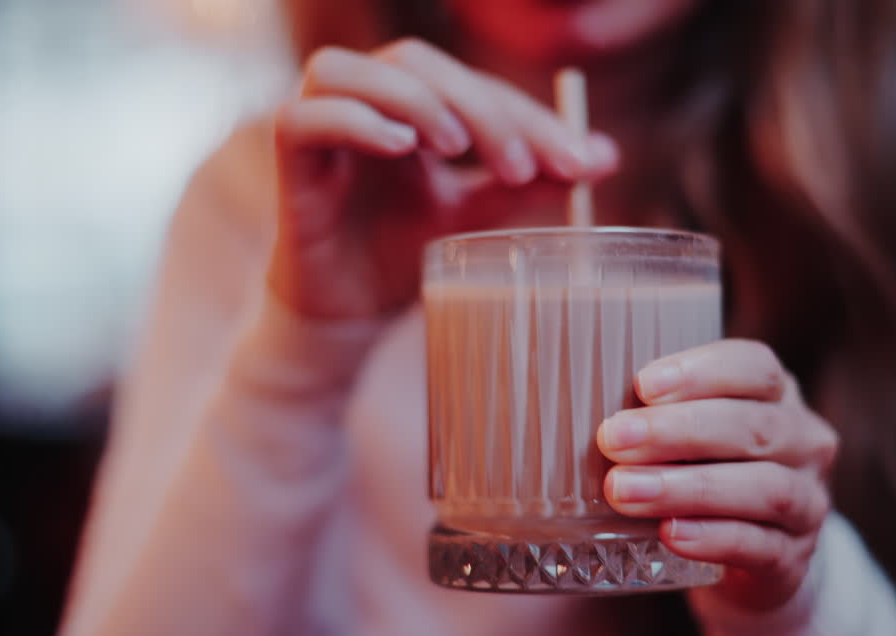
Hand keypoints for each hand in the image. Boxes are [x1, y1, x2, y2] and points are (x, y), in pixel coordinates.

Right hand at [269, 38, 618, 319]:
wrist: (349, 314)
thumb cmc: (405, 254)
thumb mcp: (478, 217)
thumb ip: (527, 182)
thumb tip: (606, 156)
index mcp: (412, 105)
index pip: (473, 84)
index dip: (528, 115)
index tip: (579, 162)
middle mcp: (363, 100)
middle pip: (416, 62)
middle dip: (479, 106)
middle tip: (521, 164)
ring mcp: (320, 123)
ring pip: (348, 70)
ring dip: (413, 98)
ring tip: (459, 146)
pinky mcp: (289, 158)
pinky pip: (303, 116)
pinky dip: (353, 120)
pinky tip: (401, 148)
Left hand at [598, 340, 837, 612]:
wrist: (750, 560)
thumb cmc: (705, 474)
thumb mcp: (689, 435)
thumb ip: (655, 412)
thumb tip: (577, 396)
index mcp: (778, 395)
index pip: (754, 367)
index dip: (700, 373)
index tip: (642, 385)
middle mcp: (804, 442)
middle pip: (753, 426)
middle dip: (678, 431)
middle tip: (613, 439)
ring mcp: (807, 502)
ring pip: (762, 488)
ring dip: (686, 488)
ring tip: (624, 491)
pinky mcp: (793, 559)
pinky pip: (759, 546)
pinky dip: (711, 538)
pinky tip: (669, 535)